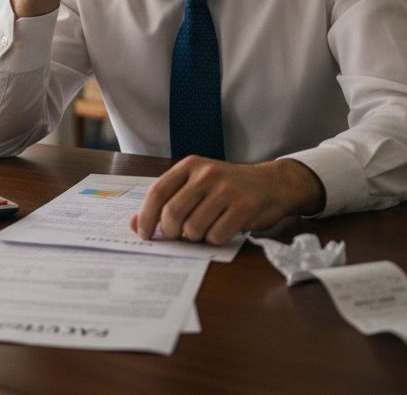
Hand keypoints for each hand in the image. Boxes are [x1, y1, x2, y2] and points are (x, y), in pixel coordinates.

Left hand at [130, 157, 325, 245]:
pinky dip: (214, 239)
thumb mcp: (196, 185)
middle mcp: (206, 174)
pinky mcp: (243, 206)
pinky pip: (216, 235)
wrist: (272, 184)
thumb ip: (167, 201)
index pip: (157, 193)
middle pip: (172, 213)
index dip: (146, 217)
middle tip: (176, 236)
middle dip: (170, 232)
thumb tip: (134, 223)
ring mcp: (226, 189)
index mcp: (190, 166)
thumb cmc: (228, 188)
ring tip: (204, 229)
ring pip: (193, 228)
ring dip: (195, 237)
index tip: (144, 234)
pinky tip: (222, 229)